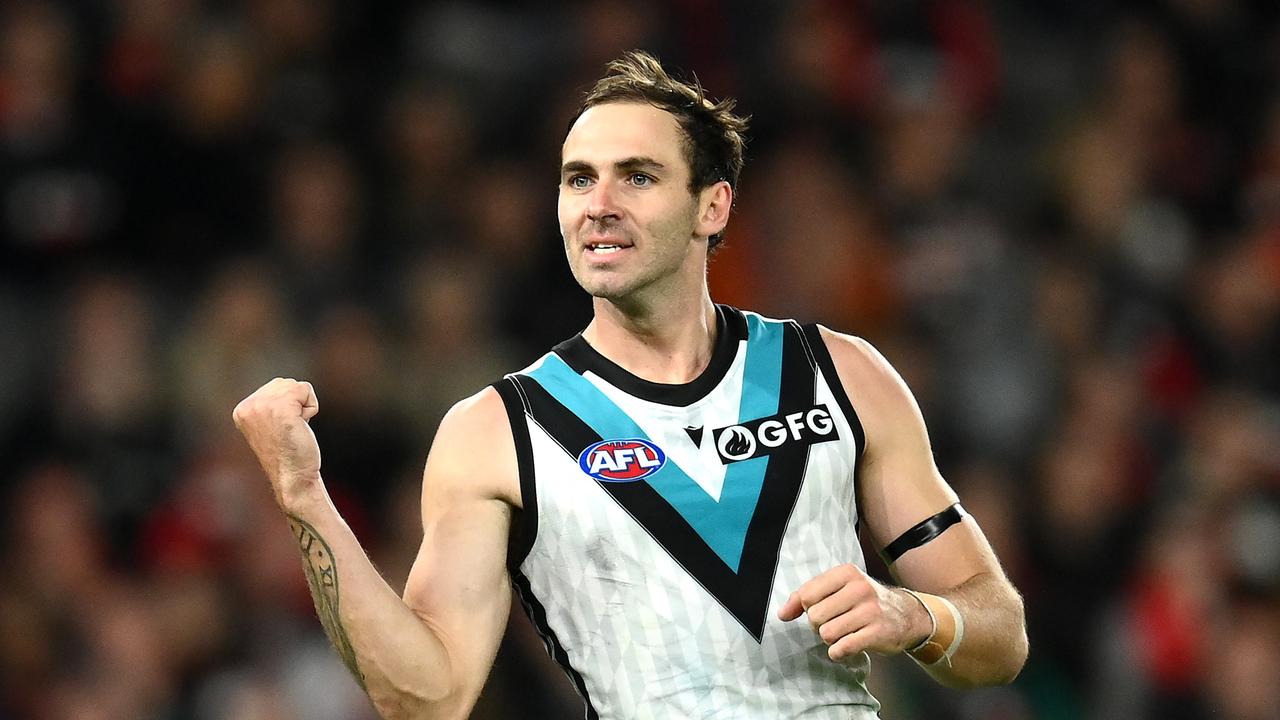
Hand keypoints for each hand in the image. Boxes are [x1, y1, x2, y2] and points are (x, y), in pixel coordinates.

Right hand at [232, 378, 322, 507]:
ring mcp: (263, 406)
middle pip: (286, 383)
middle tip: (289, 430)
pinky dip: (311, 408)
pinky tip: (301, 427)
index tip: (280, 431)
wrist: (293, 478)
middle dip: (295, 405)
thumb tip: (282, 385)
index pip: (275, 387)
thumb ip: (269, 404)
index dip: (287, 407)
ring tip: (294, 429)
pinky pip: (306, 390)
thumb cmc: (288, 454)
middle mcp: (248, 405)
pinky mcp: (281, 407)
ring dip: (303, 407)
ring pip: (296, 386)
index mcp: (242, 410)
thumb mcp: (270, 424)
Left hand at [778, 564, 929, 662]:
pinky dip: (838, 652)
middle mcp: (859, 589)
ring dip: (830, 639)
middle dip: (818, 625)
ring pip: (827, 633)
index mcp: (846, 573)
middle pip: (815, 616)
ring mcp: (870, 611)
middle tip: (833, 623)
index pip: (807, 594)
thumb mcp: (839, 588)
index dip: (804, 608)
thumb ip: (807, 596)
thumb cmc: (865, 601)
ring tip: (842, 633)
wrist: (907, 615)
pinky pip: (842, 647)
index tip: (814, 611)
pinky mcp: (878, 633)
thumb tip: (782, 614)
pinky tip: (846, 646)